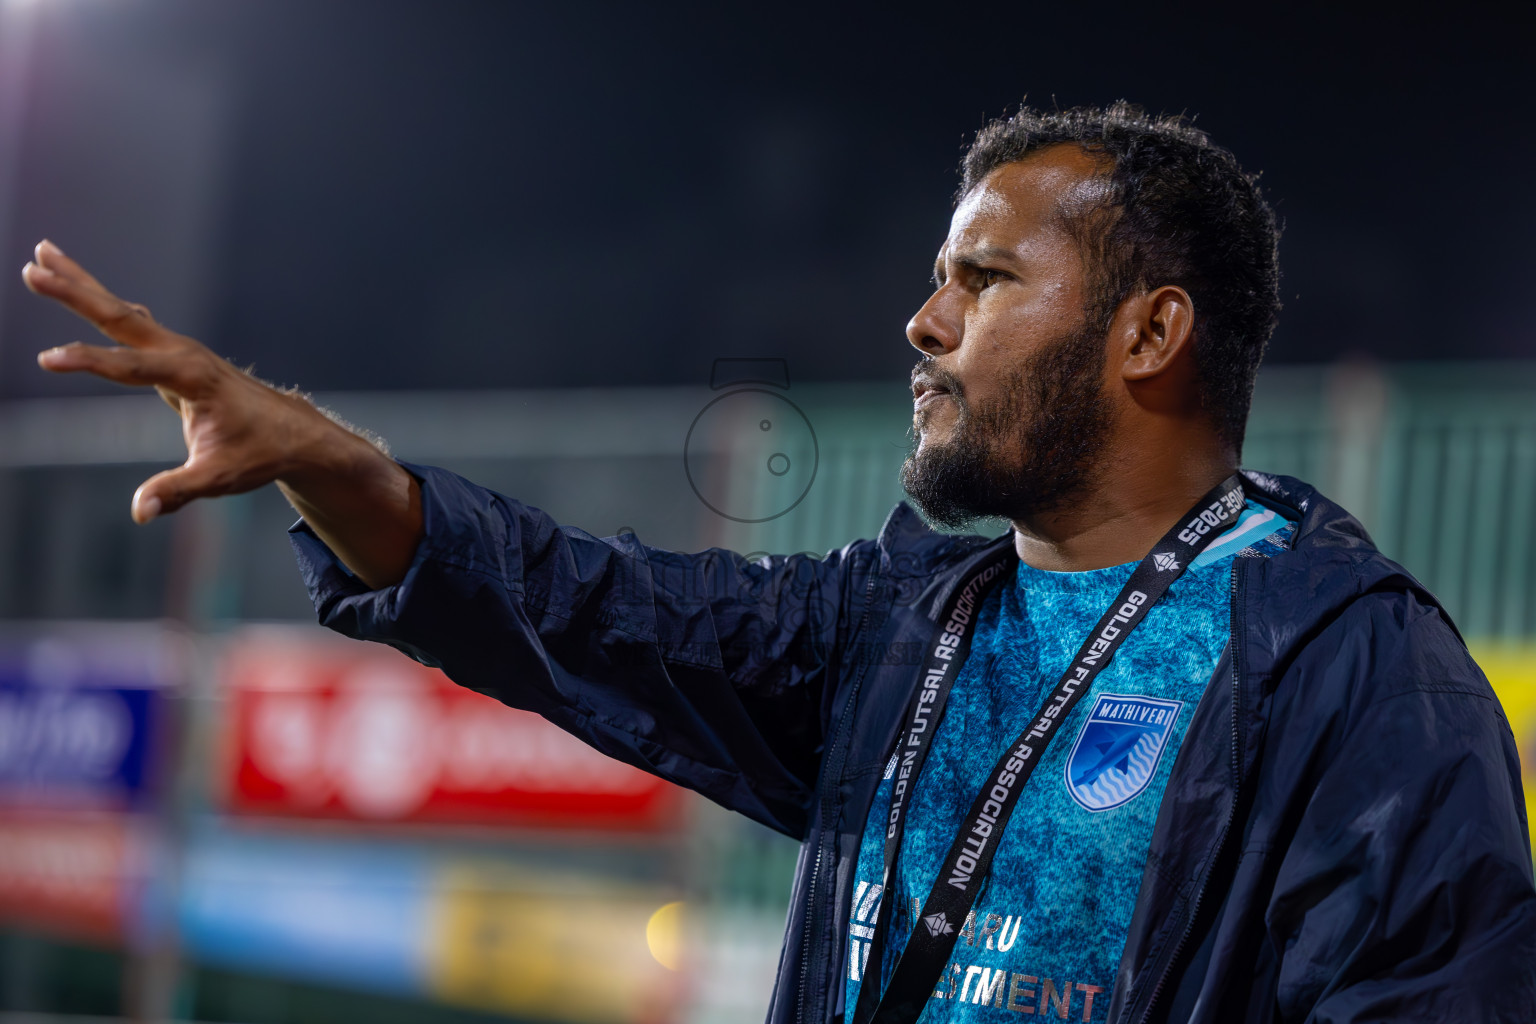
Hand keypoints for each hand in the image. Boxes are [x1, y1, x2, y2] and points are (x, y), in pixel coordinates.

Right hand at [24, 239, 421, 586]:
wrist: (294, 433)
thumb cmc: (260, 453)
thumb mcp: (220, 477)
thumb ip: (177, 490)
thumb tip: (139, 512)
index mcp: (193, 378)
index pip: (130, 367)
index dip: (87, 363)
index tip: (45, 358)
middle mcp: (184, 353)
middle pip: (121, 317)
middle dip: (76, 293)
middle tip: (32, 267)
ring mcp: (180, 349)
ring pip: (122, 311)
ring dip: (82, 283)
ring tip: (42, 255)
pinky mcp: (175, 354)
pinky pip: (131, 322)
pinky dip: (101, 302)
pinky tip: (79, 284)